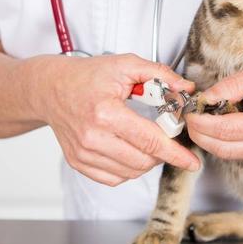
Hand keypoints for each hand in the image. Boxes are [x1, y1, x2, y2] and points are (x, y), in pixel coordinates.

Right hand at [28, 53, 199, 185]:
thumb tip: (186, 88)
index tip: (191, 161)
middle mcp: (92, 137)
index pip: (149, 140)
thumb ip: (159, 74)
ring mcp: (83, 153)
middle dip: (163, 153)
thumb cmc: (86, 76)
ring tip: (147, 141)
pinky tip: (130, 151)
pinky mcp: (78, 162)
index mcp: (106, 113)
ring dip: (147, 161)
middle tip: (167, 138)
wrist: (51, 88)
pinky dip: (128, 170)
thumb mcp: (125, 65)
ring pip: (130, 172)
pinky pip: (113, 178)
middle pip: (142, 160)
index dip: (175, 153)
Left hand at [185, 56, 242, 162]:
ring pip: (228, 153)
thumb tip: (206, 98)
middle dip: (200, 134)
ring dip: (210, 138)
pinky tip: (219, 121)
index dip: (202, 122)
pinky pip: (238, 151)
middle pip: (223, 149)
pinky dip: (223, 139)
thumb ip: (232, 86)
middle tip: (188, 116)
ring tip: (201, 116)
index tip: (188, 111)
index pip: (226, 131)